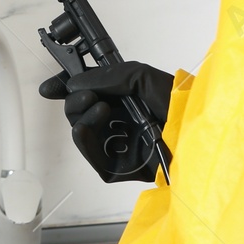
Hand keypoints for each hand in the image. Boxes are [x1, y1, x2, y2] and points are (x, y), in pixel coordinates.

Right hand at [40, 61, 172, 182]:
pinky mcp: (119, 167)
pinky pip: (91, 155)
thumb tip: (75, 84)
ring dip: (82, 115)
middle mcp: (119, 120)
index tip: (49, 88)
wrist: (194, 132)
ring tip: (100, 108)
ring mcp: (118, 144)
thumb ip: (107, 77)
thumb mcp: (141, 77)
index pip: (88, 92)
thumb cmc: (177, 103)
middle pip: (79, 111)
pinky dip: (84, 139)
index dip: (67, 88)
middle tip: (87, 95)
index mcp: (124, 98)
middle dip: (76, 100)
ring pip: (82, 131)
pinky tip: (86, 127)